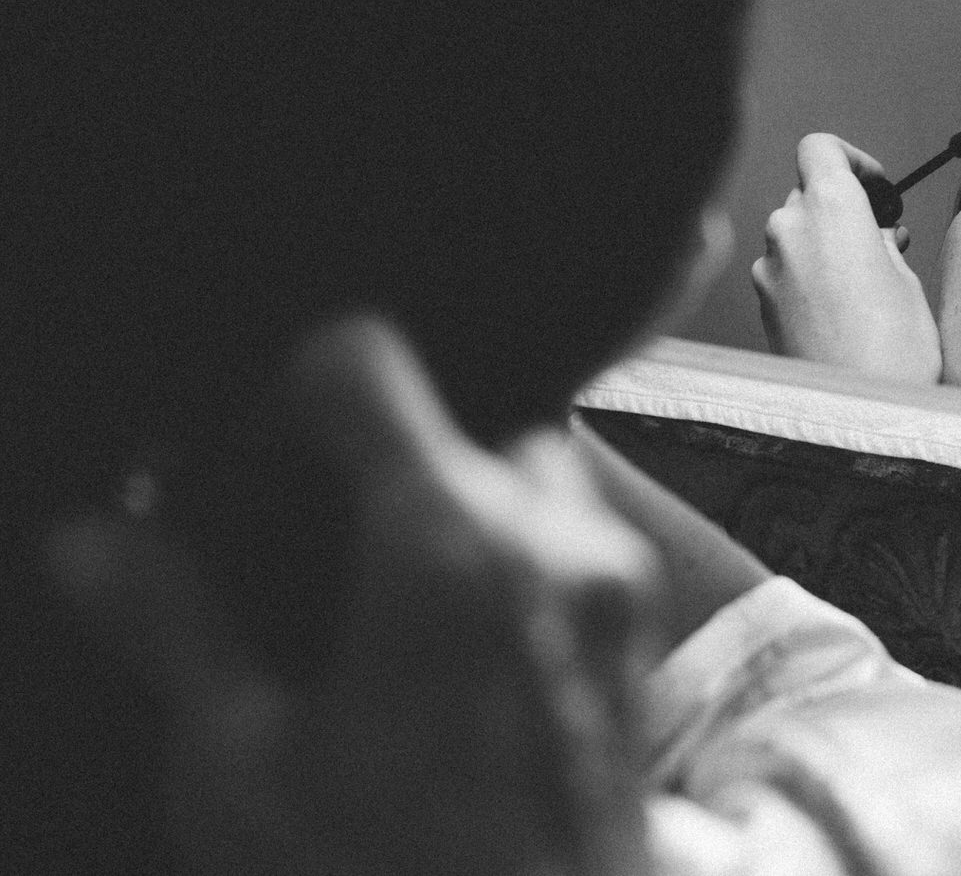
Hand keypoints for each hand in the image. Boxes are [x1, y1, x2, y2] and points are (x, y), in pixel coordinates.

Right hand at [46, 316, 668, 875]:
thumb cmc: (391, 868)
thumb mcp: (244, 762)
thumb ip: (174, 627)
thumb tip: (94, 537)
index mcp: (441, 536)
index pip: (361, 363)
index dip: (285, 389)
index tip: (246, 457)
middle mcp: (546, 530)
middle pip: (457, 418)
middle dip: (382, 462)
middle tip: (311, 545)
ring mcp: (611, 578)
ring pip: (527, 473)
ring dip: (459, 505)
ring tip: (383, 601)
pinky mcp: (638, 633)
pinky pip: (571, 540)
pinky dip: (513, 556)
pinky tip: (450, 652)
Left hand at [752, 133, 942, 385]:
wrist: (860, 414)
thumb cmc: (893, 349)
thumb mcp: (905, 280)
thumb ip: (878, 242)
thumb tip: (872, 236)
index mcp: (829, 207)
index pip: (820, 148)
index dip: (852, 160)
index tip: (876, 187)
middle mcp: (788, 229)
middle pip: (807, 193)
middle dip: (842, 210)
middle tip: (879, 237)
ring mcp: (768, 267)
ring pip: (794, 234)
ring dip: (825, 244)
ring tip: (865, 277)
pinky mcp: (761, 302)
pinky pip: (785, 270)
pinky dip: (808, 274)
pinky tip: (841, 305)